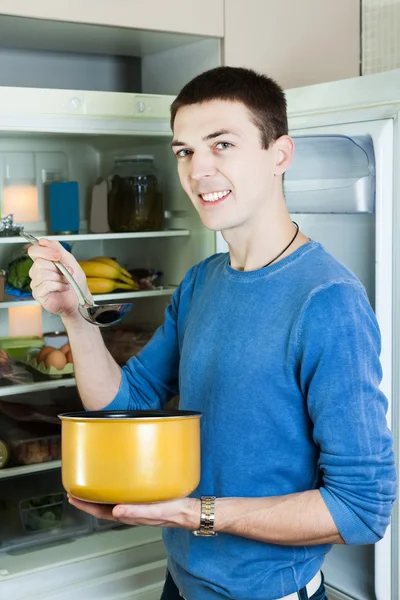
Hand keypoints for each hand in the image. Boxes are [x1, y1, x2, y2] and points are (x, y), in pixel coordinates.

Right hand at [28, 238, 90, 318]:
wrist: (80, 299)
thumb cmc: (75, 282)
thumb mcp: (70, 261)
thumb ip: (58, 249)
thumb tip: (43, 241)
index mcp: (43, 261)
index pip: (34, 251)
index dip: (45, 251)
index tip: (58, 255)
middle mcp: (37, 271)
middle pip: (39, 262)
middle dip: (57, 267)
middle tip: (68, 272)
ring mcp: (36, 283)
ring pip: (42, 273)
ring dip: (59, 277)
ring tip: (66, 281)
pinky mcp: (38, 294)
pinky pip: (45, 284)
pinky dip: (58, 285)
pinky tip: (63, 288)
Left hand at [68, 495, 199, 529]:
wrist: (188, 511)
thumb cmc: (174, 512)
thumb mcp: (154, 511)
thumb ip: (136, 511)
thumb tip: (116, 511)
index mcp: (128, 514)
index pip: (100, 511)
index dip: (85, 505)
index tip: (72, 496)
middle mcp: (129, 510)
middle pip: (102, 505)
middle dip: (87, 498)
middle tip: (75, 488)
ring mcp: (135, 504)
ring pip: (111, 500)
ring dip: (99, 493)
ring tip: (90, 484)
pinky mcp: (142, 497)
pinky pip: (123, 493)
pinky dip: (114, 488)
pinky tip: (117, 480)